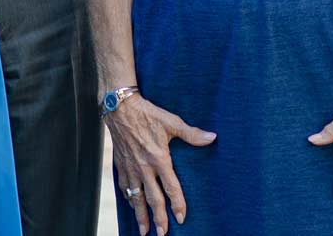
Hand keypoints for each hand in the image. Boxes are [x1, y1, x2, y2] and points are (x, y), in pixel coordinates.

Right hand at [106, 96, 215, 235]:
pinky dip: (129, 199)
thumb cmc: (148, 114)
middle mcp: (144, 168)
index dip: (178, 204)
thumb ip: (192, 133)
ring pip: (136, 198)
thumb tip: (212, 138)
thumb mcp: (172, 122)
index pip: (171, 187)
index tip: (182, 218)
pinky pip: (125, 188)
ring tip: (144, 231)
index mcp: (159, 158)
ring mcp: (131, 168)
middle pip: (153, 199)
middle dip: (158, 218)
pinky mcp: (121, 166)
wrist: (120, 109)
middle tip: (162, 234)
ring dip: (141, 216)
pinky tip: (132, 206)